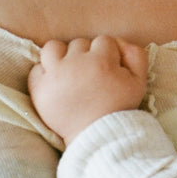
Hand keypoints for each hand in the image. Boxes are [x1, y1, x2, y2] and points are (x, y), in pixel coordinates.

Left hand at [28, 35, 148, 143]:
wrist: (97, 136)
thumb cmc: (119, 109)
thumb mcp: (139, 82)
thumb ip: (136, 55)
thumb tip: (121, 43)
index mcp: (102, 61)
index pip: (104, 41)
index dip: (108, 54)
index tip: (108, 69)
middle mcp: (76, 64)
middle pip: (79, 43)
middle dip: (87, 56)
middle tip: (91, 76)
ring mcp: (55, 75)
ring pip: (53, 48)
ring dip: (62, 56)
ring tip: (69, 71)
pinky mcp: (39, 89)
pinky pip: (37, 68)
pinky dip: (45, 73)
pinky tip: (56, 83)